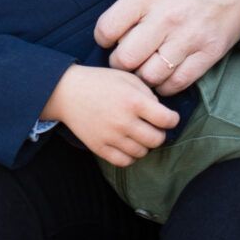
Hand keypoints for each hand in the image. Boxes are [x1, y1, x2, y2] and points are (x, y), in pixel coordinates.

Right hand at [43, 64, 180, 165]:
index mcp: (133, 101)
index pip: (167, 120)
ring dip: (144, 145)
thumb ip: (148, 94)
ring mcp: (111, 137)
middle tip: (151, 126)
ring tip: (137, 134)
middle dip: (158, 133)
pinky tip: (127, 144)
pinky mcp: (99, 148)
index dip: (172, 119)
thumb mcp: (127, 78)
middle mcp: (124, 121)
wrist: (67, 92)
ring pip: (142, 152)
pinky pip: (125, 162)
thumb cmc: (100, 82)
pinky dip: (130, 156)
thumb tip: (162, 113)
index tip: (168, 117)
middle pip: (157, 140)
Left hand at [95, 0, 239, 94]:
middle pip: (125, 59)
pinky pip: (178, 83)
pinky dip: (165, 85)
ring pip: (150, 76)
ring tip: (145, 67)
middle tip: (126, 57)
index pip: (108, 29)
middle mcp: (166, 18)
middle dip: (119, 61)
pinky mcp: (208, 54)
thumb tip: (118, 12)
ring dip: (142, 76)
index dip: (103, 38)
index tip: (110, 38)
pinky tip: (163, 75)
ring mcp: (188, 38)